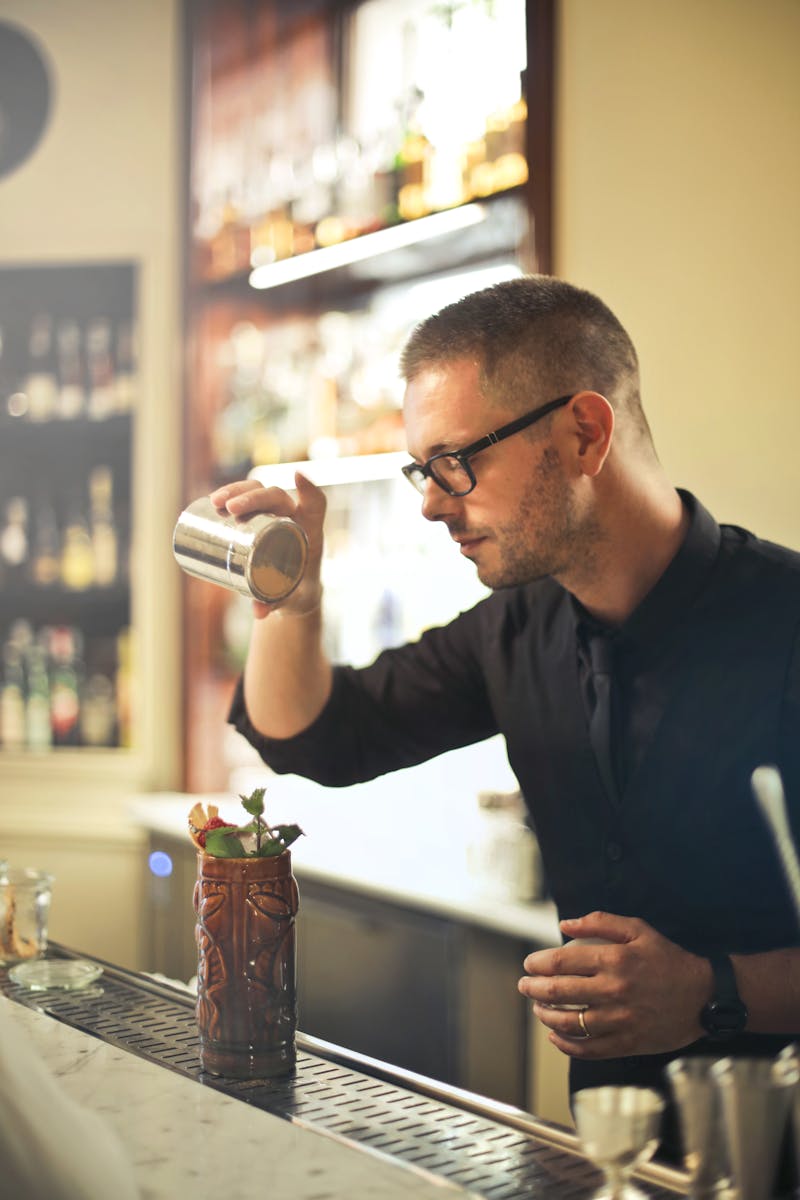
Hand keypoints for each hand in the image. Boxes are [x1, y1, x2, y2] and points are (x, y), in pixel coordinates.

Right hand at [209, 473, 326, 618]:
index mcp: (310, 530)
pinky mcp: (256, 519)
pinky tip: (213, 500)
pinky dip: (231, 497)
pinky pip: (245, 500)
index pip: (316, 503)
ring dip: (237, 491)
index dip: (309, 488)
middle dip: (252, 496)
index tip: (296, 477)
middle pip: (275, 495)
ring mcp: (273, 515)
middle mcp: (292, 517)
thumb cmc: (298, 591)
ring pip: (258, 492)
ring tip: (216, 503)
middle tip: (230, 508)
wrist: (293, 590)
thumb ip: (278, 603)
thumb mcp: (291, 598)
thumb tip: (258, 613)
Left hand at [518, 910, 711, 1059]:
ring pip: (570, 1023)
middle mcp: (614, 991)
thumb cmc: (668, 959)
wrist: (703, 995)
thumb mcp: (638, 929)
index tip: (529, 964)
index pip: (562, 962)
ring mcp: (620, 1020)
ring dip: (546, 1017)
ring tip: (538, 1009)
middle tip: (524, 986)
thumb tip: (565, 924)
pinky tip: (557, 1037)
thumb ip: (599, 921)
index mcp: (614, 960)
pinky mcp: (628, 1043)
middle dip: (533, 989)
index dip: (538, 964)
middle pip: (559, 992)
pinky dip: (567, 1045)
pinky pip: (589, 1049)